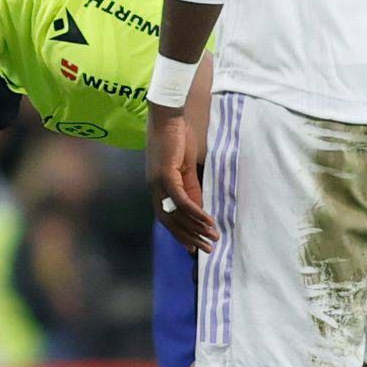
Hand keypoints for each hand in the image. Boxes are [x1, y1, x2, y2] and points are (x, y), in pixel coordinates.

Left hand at [146, 105, 213, 252]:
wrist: (168, 116)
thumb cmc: (176, 139)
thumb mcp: (186, 168)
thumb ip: (191, 188)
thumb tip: (199, 209)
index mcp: (157, 188)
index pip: (167, 218)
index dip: (179, 234)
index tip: (192, 247)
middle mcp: (154, 189)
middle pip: (170, 221)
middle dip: (189, 237)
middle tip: (205, 249)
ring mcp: (158, 183)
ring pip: (176, 214)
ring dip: (195, 227)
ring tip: (212, 237)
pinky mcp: (165, 174)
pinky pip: (181, 200)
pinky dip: (194, 212)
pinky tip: (207, 220)